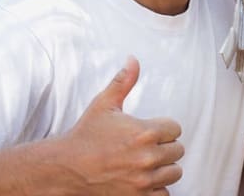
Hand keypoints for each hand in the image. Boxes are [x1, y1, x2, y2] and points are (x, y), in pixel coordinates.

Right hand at [64, 56, 184, 193]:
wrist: (65, 168)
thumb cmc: (85, 136)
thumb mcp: (104, 104)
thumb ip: (123, 82)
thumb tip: (133, 60)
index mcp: (145, 132)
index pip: (176, 129)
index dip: (163, 128)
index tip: (149, 130)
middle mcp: (147, 157)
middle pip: (178, 150)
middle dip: (165, 147)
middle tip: (146, 146)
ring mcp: (143, 180)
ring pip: (174, 172)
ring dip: (163, 167)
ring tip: (145, 162)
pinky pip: (164, 194)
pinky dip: (156, 188)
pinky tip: (143, 178)